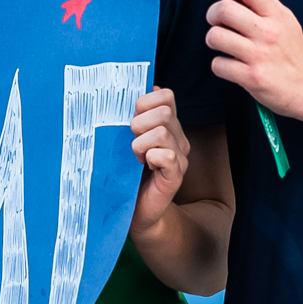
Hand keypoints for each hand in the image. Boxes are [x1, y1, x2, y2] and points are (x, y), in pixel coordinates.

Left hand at [128, 88, 189, 241]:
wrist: (132, 210)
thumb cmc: (124, 172)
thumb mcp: (123, 139)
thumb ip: (130, 117)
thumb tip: (133, 93)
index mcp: (166, 125)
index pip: (165, 96)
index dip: (145, 102)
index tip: (131, 119)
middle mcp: (177, 138)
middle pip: (164, 112)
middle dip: (139, 124)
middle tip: (131, 142)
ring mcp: (179, 157)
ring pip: (162, 132)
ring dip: (140, 144)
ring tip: (136, 157)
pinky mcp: (176, 175)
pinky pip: (167, 156)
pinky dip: (150, 158)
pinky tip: (144, 167)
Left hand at [206, 0, 302, 116]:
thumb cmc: (292, 52)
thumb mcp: (286, 21)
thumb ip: (263, 5)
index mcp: (276, 15)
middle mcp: (268, 32)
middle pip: (223, 9)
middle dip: (213, 14)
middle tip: (218, 22)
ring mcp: (259, 55)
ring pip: (215, 36)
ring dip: (213, 40)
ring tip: (224, 44)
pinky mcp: (251, 77)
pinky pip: (218, 64)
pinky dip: (220, 65)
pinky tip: (231, 65)